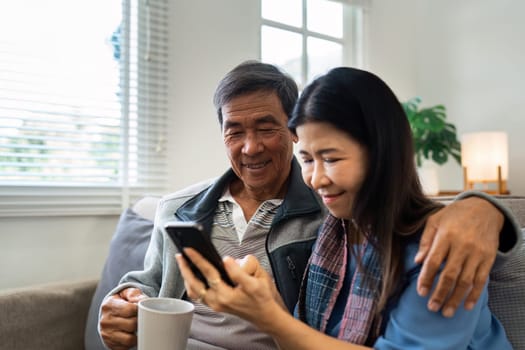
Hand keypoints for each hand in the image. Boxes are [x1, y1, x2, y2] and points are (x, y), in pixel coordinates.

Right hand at [99, 288, 146, 349]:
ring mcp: (107, 334)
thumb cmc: (121, 302)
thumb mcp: (126, 293)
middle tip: (142, 318)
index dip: (140, 309)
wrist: (108, 314)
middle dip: (140, 321)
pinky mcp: (110, 344)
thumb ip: (135, 294)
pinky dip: (131, 342)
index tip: (143, 309)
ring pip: (129, 339)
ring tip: (138, 327)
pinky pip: (125, 347)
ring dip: (137, 334)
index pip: (130, 309)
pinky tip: (132, 334)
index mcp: (109, 305)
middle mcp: (106, 321)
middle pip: (131, 325)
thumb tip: (143, 301)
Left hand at [176, 249, 283, 330]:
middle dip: (185, 268)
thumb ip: (239, 271)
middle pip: (194, 284)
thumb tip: (226, 260)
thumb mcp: (256, 282)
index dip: (198, 259)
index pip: (209, 273)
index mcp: (227, 295)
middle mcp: (217, 301)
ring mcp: (215, 304)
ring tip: (183, 262)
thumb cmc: (262, 297)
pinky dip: (191, 283)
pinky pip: (198, 294)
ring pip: (193, 290)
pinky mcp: (215, 304)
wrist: (264, 315)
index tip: (190, 249)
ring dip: (186, 276)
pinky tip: (192, 274)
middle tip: (180, 254)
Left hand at [415, 196, 502, 316]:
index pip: (433, 262)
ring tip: (447, 312)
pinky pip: (481, 280)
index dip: (426, 279)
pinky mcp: (489, 258)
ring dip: (456, 299)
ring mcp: (477, 253)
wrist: (484, 208)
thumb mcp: (434, 221)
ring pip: (466, 281)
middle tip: (432, 307)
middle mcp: (462, 245)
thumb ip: (425, 241)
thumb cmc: (454, 215)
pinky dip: (474, 294)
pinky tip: (466, 305)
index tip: (420, 293)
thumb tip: (417, 261)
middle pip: (449, 275)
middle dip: (440, 294)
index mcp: (445, 235)